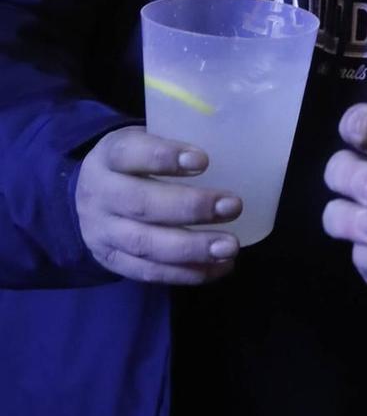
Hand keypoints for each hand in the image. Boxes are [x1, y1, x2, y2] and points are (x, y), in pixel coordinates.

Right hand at [75, 126, 240, 284]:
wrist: (85, 199)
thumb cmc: (134, 164)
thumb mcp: (142, 142)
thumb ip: (174, 142)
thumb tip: (234, 148)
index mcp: (108, 157)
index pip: (129, 154)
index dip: (164, 157)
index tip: (204, 160)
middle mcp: (99, 195)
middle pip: (141, 204)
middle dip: (191, 208)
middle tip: (233, 206)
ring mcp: (102, 232)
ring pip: (145, 244)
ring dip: (193, 248)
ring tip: (230, 246)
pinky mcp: (112, 261)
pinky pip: (148, 272)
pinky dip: (186, 273)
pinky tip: (220, 267)